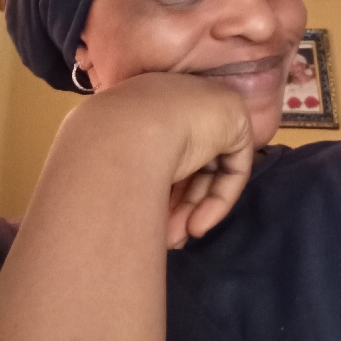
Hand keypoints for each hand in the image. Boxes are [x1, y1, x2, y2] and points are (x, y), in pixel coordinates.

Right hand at [73, 72, 253, 248]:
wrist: (122, 134)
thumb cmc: (106, 150)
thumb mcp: (118, 162)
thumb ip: (135, 173)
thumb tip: (138, 204)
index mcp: (146, 104)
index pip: (162, 150)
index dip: (159, 189)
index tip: (149, 218)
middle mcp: (177, 102)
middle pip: (187, 163)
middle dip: (177, 206)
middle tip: (167, 237)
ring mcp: (207, 106)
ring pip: (207, 171)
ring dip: (192, 210)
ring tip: (176, 239)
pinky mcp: (234, 118)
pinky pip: (233, 167)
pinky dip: (218, 200)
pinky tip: (196, 225)